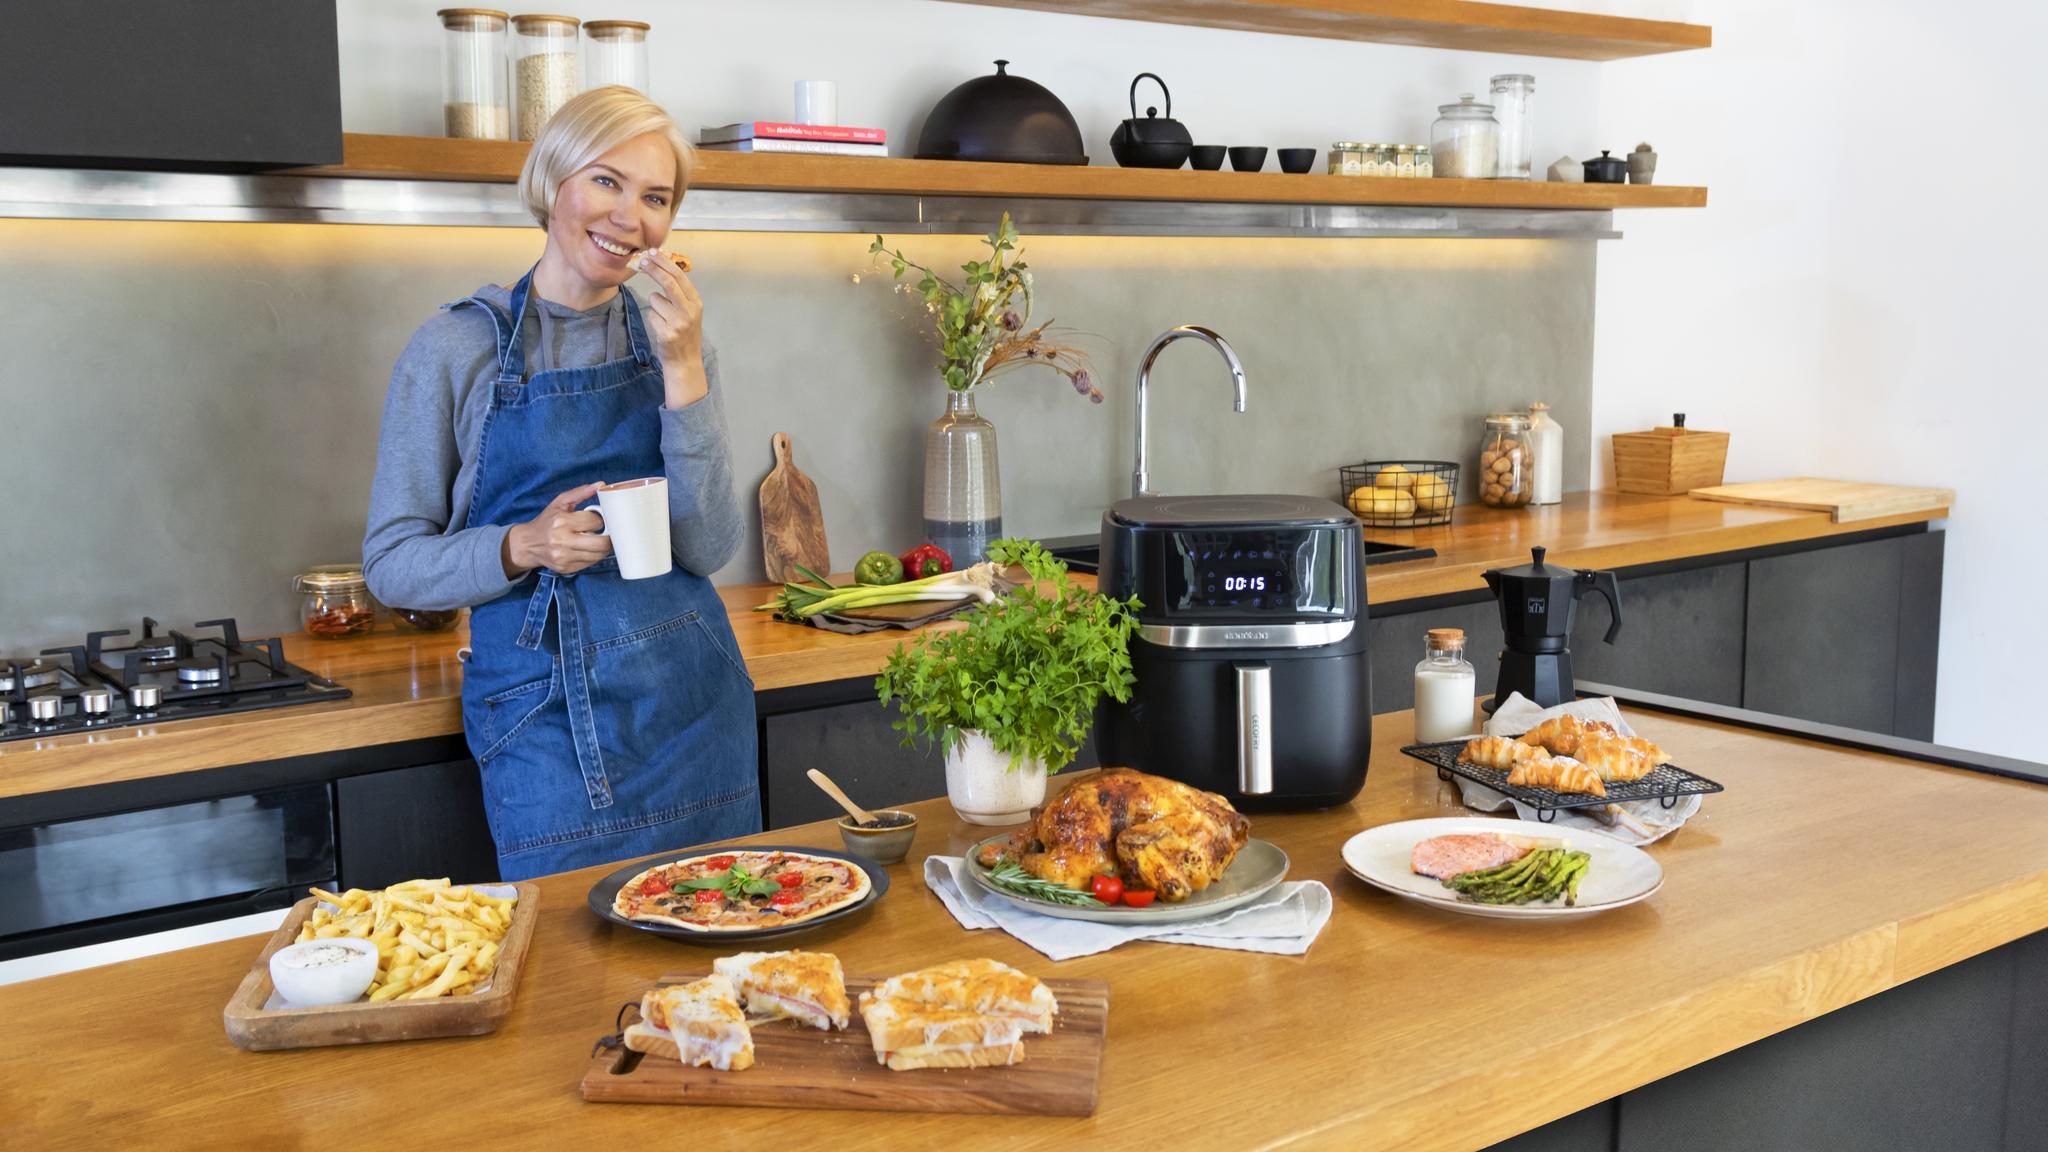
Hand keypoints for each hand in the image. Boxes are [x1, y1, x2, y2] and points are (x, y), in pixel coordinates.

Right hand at [503, 483, 611, 578]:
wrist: (529, 543)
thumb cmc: (547, 521)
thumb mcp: (560, 502)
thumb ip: (580, 493)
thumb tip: (600, 485)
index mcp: (562, 522)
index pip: (595, 522)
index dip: (602, 520)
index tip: (601, 520)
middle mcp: (562, 541)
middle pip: (600, 544)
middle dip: (609, 538)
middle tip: (609, 533)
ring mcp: (564, 557)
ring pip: (597, 556)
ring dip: (603, 548)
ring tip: (599, 540)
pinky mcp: (566, 568)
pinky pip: (589, 564)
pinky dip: (594, 556)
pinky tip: (589, 549)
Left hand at [634, 250, 708, 407]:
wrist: (685, 361)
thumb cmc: (684, 333)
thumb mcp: (689, 310)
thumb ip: (678, 292)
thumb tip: (662, 266)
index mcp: (696, 302)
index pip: (679, 276)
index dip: (664, 262)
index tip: (653, 252)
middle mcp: (689, 311)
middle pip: (668, 282)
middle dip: (653, 269)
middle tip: (641, 261)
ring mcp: (678, 322)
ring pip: (655, 299)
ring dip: (655, 305)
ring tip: (664, 318)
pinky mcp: (667, 333)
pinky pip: (651, 314)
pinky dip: (653, 318)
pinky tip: (662, 328)